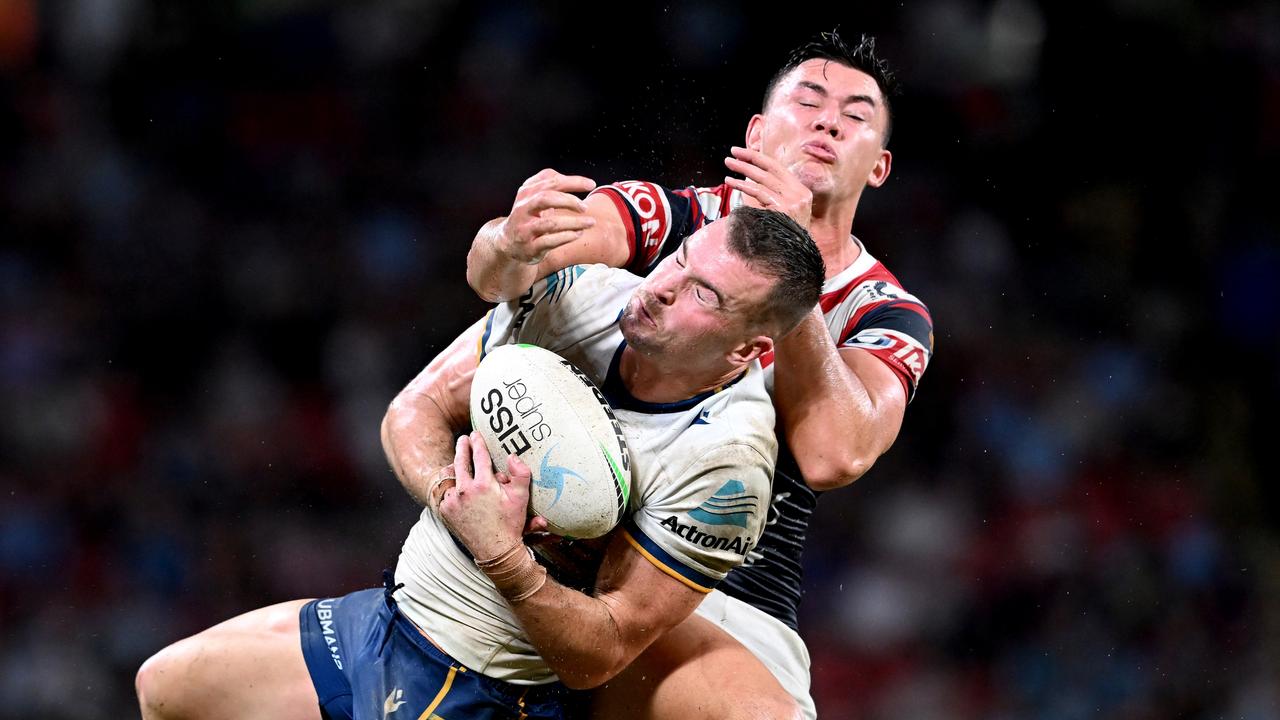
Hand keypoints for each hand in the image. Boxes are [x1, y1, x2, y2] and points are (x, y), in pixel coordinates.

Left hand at [438, 432, 532, 559]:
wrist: (495, 551)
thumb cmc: (510, 524)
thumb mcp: (521, 498)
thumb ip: (521, 473)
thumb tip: (513, 455)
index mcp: (483, 484)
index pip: (479, 456)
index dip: (478, 443)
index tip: (475, 434)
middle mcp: (464, 490)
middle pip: (460, 461)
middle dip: (462, 448)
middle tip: (463, 439)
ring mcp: (452, 501)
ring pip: (450, 477)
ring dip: (454, 468)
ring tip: (458, 462)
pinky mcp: (445, 511)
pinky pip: (445, 493)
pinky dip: (450, 488)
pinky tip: (456, 485)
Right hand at [498, 169, 597, 263]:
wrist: (507, 242)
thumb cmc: (529, 216)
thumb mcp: (535, 196)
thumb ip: (552, 185)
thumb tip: (582, 182)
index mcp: (527, 193)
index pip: (550, 181)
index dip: (572, 181)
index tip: (591, 184)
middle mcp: (523, 209)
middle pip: (546, 198)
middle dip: (569, 201)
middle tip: (585, 207)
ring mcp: (525, 229)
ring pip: (550, 223)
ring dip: (573, 222)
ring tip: (590, 222)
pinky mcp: (529, 247)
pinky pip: (549, 241)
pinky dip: (566, 237)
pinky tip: (578, 234)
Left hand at [723, 146, 812, 228]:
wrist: (795, 256)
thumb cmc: (785, 235)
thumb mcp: (784, 211)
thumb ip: (773, 194)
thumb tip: (752, 178)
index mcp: (802, 191)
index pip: (778, 168)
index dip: (759, 158)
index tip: (743, 152)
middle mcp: (799, 193)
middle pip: (770, 169)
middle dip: (750, 157)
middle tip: (732, 151)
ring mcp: (792, 201)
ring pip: (763, 179)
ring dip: (743, 169)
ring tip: (728, 164)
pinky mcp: (782, 209)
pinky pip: (758, 193)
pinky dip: (742, 186)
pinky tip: (730, 182)